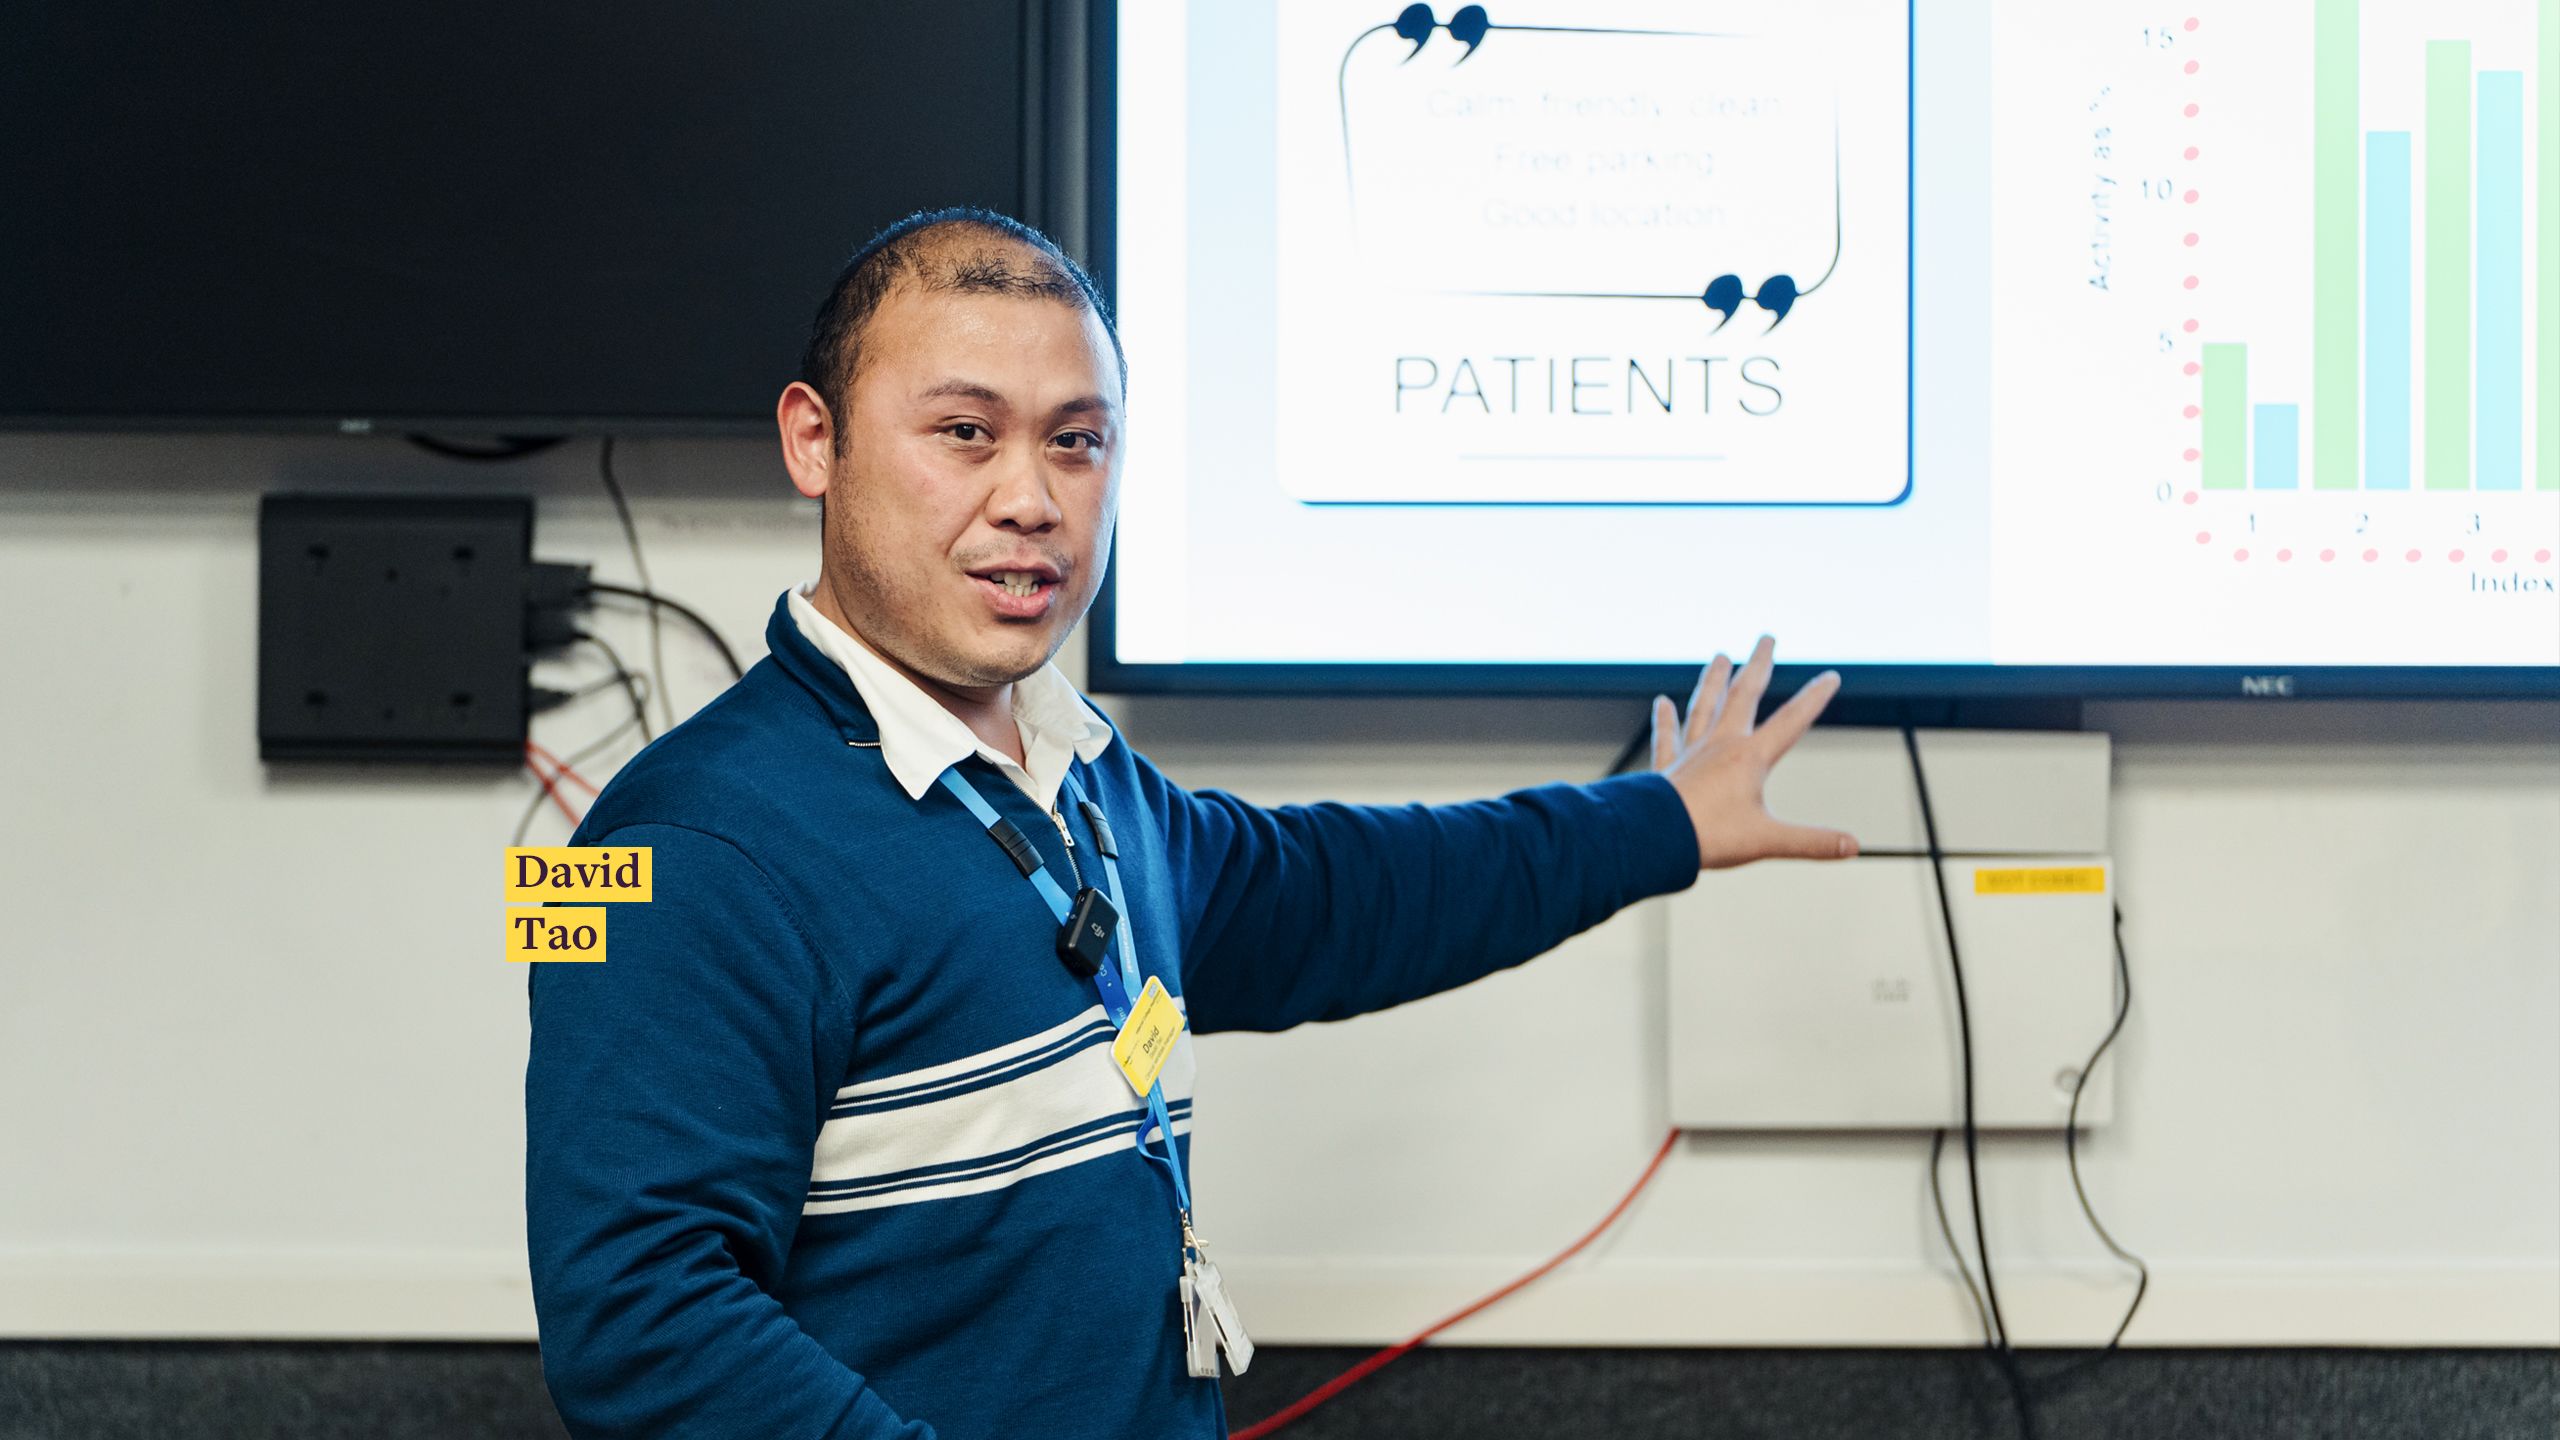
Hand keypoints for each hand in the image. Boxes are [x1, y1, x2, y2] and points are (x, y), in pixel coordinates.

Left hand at [1650, 635, 1857, 868]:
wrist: (1653, 838)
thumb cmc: (1707, 836)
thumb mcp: (1768, 840)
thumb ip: (1812, 842)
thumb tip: (1851, 846)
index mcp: (1749, 758)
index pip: (1791, 721)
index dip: (1813, 698)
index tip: (1829, 676)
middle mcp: (1720, 746)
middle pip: (1743, 695)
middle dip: (1758, 665)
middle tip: (1766, 638)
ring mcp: (1692, 753)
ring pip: (1705, 706)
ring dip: (1714, 680)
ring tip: (1719, 656)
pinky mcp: (1668, 768)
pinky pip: (1667, 737)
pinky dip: (1665, 720)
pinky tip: (1661, 703)